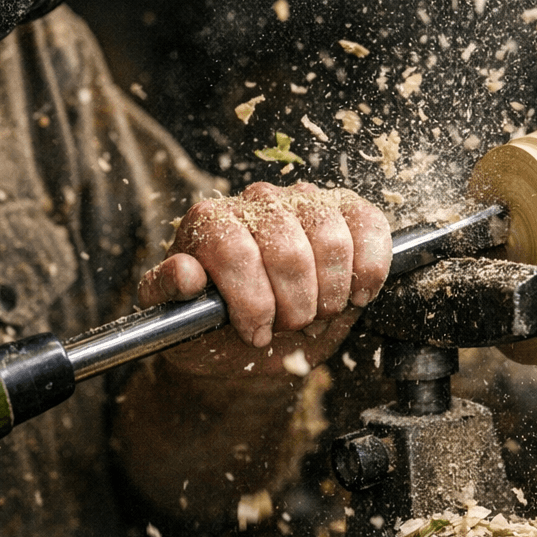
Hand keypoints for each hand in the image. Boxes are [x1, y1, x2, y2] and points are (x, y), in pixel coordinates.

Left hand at [137, 183, 390, 371]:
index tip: (256, 333)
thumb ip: (167, 293)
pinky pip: (368, 225)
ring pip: (331, 237)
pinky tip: (355, 294)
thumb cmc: (216, 326)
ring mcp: (304, 200)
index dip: (253, 302)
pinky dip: (369, 268)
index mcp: (210, 221)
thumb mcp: (179, 322)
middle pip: (288, 249)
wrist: (256, 336)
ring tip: (318, 313)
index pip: (235, 250)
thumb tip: (185, 273)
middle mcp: (257, 200)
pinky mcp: (346, 209)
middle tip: (290, 327)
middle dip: (295, 305)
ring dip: (330, 293)